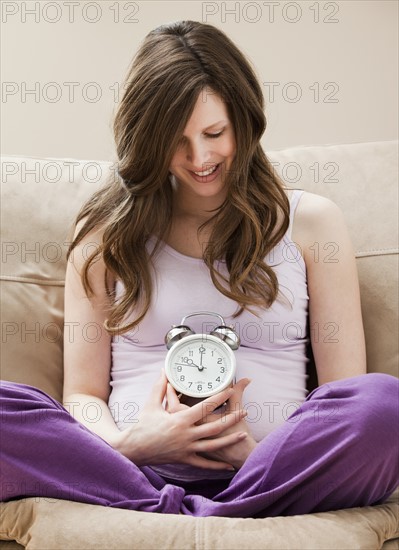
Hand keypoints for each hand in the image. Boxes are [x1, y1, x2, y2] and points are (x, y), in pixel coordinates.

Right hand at [114, 370, 247, 469]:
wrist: (134, 449)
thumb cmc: (142, 425)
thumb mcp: (151, 404)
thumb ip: (160, 387)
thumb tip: (164, 371)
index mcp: (180, 420)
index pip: (204, 407)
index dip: (218, 398)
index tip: (229, 390)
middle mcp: (186, 435)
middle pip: (214, 427)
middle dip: (231, 419)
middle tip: (244, 412)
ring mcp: (186, 449)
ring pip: (213, 445)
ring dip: (229, 440)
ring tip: (243, 434)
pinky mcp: (184, 460)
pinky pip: (204, 464)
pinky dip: (216, 465)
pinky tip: (228, 465)